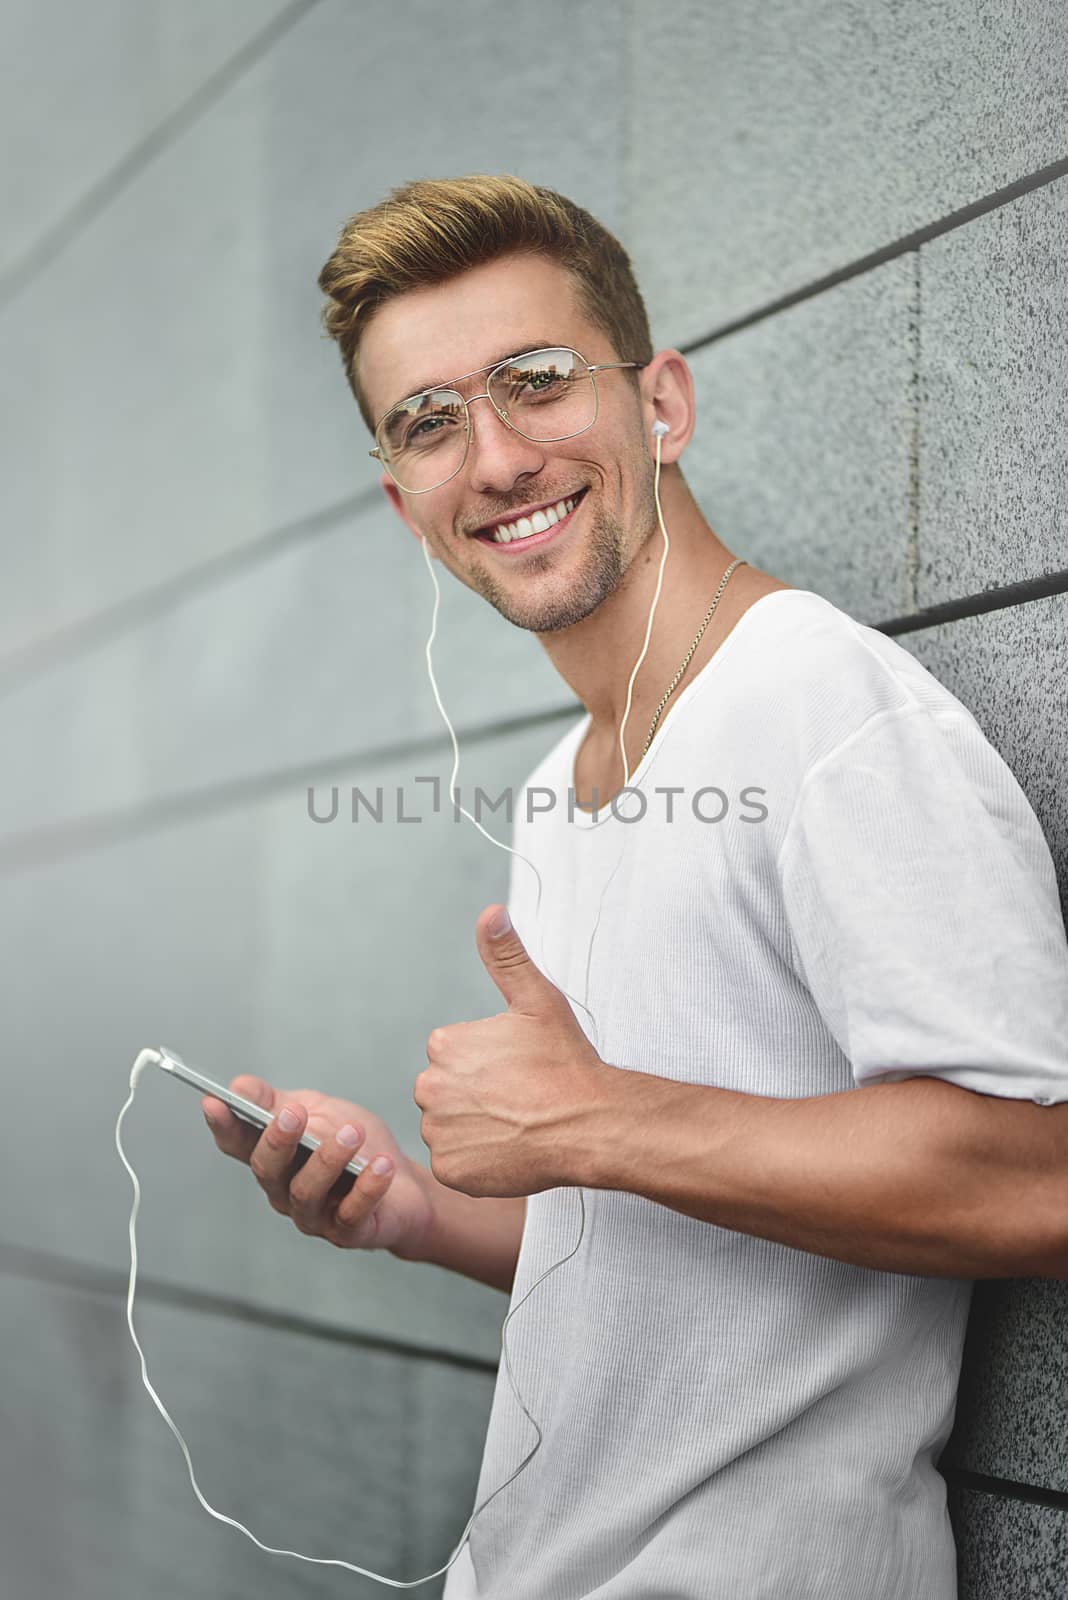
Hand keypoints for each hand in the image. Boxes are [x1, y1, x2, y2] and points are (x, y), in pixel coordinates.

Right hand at [201, 1078, 433, 1256]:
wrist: (407, 1186)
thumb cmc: (359, 1147)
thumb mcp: (321, 1112)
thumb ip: (281, 1101)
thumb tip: (240, 1085)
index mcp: (275, 1158)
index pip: (238, 1144)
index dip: (222, 1126)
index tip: (214, 1102)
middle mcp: (285, 1190)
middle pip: (267, 1170)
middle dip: (278, 1140)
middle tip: (296, 1114)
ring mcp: (313, 1215)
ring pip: (305, 1192)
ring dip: (327, 1160)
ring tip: (351, 1133)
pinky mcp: (346, 1232)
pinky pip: (350, 1213)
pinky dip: (366, 1187)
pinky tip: (379, 1165)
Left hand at [413, 904, 612, 1197]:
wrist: (589, 1124)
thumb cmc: (565, 1062)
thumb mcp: (537, 1000)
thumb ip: (506, 956)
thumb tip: (490, 912)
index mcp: (445, 1045)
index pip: (452, 1055)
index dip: (487, 1063)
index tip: (517, 1069)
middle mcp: (430, 1087)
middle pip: (446, 1092)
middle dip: (474, 1096)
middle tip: (518, 1099)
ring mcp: (439, 1132)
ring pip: (449, 1128)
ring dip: (474, 1129)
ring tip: (516, 1124)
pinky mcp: (450, 1170)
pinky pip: (456, 1164)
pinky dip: (476, 1162)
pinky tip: (509, 1149)